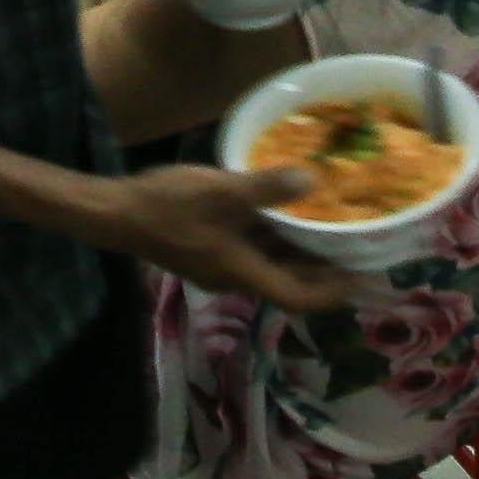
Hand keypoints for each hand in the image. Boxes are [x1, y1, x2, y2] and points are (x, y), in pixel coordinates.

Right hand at [100, 160, 355, 312]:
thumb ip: (267, 189)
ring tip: (331, 229)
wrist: (116, 213)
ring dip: (299, 253)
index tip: (362, 281)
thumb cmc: (169, 207)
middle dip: (322, 272)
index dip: (331, 293)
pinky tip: (284, 211)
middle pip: (288, 283)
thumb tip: (312, 180)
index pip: (297, 297)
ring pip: (270, 265)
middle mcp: (235, 277)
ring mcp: (220, 264)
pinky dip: (275, 238)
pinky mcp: (208, 248)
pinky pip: (253, 250)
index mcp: (243, 272)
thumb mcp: (222, 193)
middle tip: (356, 251)